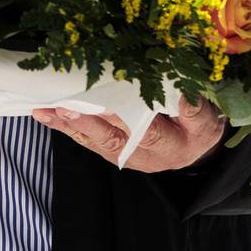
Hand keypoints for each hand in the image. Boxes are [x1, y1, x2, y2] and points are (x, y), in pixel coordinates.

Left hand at [30, 98, 225, 172]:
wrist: (194, 151)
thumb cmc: (199, 130)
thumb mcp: (206, 120)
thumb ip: (194, 109)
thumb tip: (183, 94)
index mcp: (169, 146)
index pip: (145, 131)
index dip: (122, 117)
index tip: (105, 103)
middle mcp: (142, 155)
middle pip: (111, 138)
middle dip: (87, 122)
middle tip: (64, 107)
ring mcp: (124, 154)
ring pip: (93, 140)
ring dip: (68, 125)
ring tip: (44, 111)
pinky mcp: (112, 150)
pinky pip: (87, 139)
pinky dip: (66, 127)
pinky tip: (47, 115)